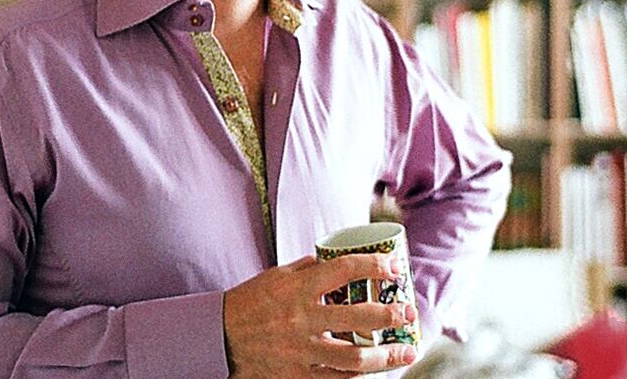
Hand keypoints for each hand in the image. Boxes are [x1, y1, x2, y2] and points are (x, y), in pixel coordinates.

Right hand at [222, 254, 418, 377]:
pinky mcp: (296, 377)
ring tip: (406, 353)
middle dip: (390, 315)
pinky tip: (374, 370)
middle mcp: (301, 320)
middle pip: (357, 318)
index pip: (344, 269)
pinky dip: (357, 376)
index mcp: (297, 289)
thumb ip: (310, 269)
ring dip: (385, 357)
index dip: (373, 266)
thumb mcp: (278, 277)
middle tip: (409, 313)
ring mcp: (300, 352)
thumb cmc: (250, 303)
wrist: (218, 339)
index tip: (393, 268)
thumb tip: (342, 260)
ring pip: (353, 359)